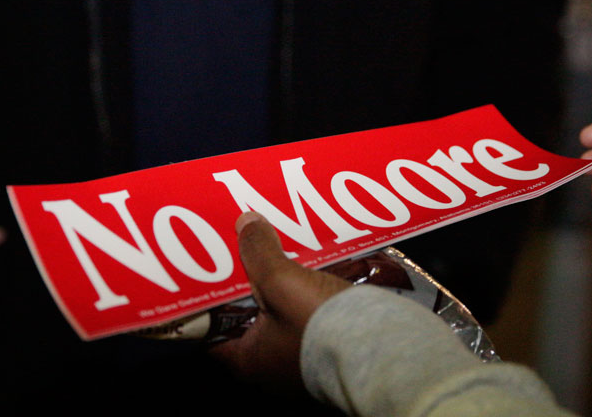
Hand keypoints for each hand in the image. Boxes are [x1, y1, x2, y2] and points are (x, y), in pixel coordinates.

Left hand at [211, 212, 350, 383]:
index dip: (208, 305)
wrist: (383, 348)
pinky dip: (310, 298)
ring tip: (285, 258)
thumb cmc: (321, 326)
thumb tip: (245, 223)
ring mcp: (304, 362)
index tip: (209, 277)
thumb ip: (260, 252)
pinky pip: (311, 319)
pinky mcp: (332, 351)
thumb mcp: (282, 282)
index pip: (213, 334)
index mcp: (249, 361)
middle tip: (250, 257)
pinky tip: (316, 273)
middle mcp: (272, 368)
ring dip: (285, 292)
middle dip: (252, 290)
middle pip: (250, 322)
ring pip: (283, 318)